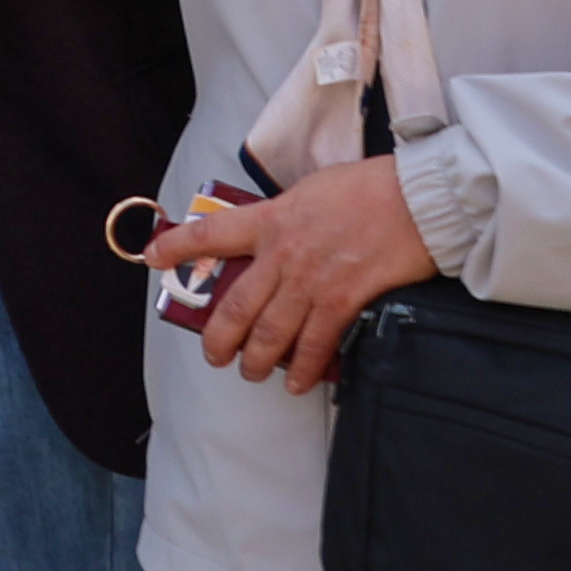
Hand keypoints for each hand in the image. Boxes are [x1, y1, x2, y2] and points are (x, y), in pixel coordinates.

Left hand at [157, 158, 439, 393]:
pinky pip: (315, 344)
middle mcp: (282, 255)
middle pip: (234, 305)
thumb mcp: (309, 190)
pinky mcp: (345, 300)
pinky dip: (302, 368)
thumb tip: (272, 233)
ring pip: (270, 333)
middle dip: (217, 337)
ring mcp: (311, 281)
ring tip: (250, 372)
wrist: (418, 199)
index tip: (152, 258)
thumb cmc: (368, 188)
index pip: (209, 234)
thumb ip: (283, 216)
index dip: (176, 247)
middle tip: (213, 355)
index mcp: (269, 220)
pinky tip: (296, 382)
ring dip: (256, 359)